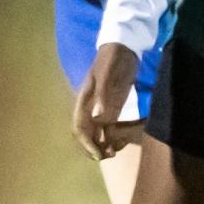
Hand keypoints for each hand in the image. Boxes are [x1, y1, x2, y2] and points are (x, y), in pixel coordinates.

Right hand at [73, 42, 140, 159]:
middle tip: (109, 156)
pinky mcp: (113, 106)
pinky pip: (109, 127)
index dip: (86, 143)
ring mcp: (102, 107)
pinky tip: (122, 142)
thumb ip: (103, 95)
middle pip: (87, 134)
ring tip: (115, 152)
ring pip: (98, 133)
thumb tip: (97, 118)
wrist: (125, 46)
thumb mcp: (107, 74)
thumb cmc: (113, 58)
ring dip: (103, 144)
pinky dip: (113, 137)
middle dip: (94, 148)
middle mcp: (90, 107)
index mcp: (85, 100)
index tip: (98, 154)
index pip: (79, 127)